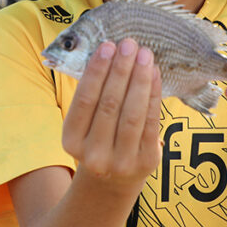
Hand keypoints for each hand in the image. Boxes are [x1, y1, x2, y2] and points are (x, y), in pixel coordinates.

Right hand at [61, 38, 162, 192]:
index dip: (97, 71)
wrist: (112, 183)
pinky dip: (154, 94)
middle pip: (109, 104)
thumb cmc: (97, 140)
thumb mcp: (83, 125)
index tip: (107, 46)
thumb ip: (91, 95)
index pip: (84, 100)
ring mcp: (121, 161)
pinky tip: (154, 73)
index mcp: (71, 141)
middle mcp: (94, 155)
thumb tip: (109, 53)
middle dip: (121, 70)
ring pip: (132, 113)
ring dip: (139, 79)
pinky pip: (151, 122)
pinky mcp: (146, 162)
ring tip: (144, 54)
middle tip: (129, 44)